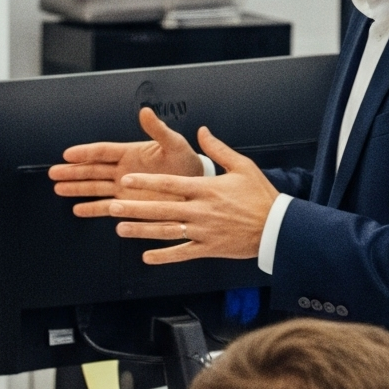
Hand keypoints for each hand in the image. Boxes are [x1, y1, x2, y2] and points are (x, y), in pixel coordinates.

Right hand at [50, 107, 204, 213]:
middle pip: (92, 170)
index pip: (102, 152)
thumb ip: (157, 130)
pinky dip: (92, 209)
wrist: (195, 185)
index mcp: (130, 153)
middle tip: (53, 173)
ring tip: (58, 188)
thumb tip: (146, 112)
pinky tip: (77, 209)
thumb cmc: (186, 162)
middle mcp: (123, 171)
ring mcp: (123, 189)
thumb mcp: (174, 144)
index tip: (68, 154)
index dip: (85, 153)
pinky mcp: (128, 204)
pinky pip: (106, 207)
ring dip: (76, 189)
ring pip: (94, 187)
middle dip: (72, 172)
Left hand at [93, 123, 277, 266]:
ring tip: (120, 228)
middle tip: (112, 206)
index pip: (169, 184)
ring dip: (141, 231)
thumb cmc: (260, 195)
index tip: (126, 180)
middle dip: (134, 207)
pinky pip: (182, 253)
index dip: (145, 182)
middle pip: (161, 208)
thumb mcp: (242, 166)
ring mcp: (203, 231)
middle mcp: (200, 210)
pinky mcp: (208, 248)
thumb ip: (218, 149)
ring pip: (166, 232)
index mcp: (206, 188)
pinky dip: (164, 256)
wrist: (277, 227)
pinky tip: (146, 257)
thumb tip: (202, 131)